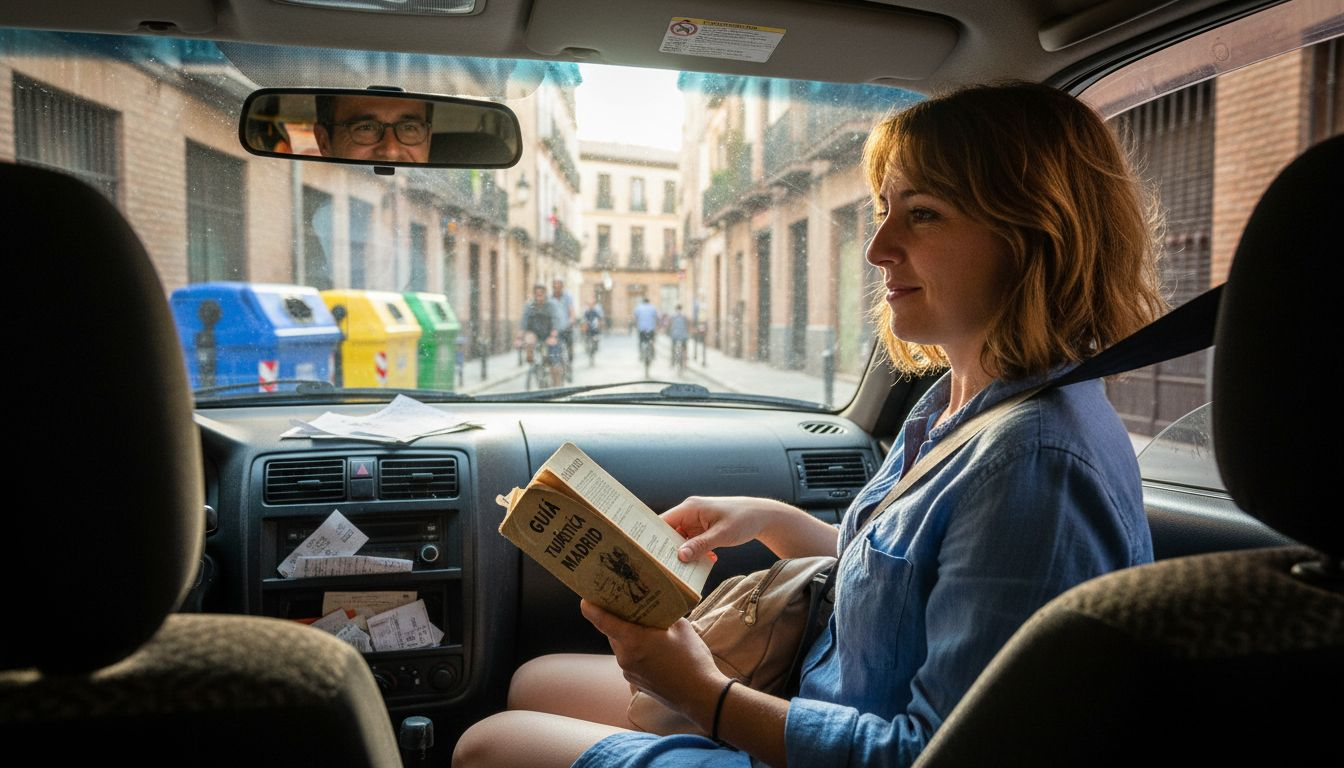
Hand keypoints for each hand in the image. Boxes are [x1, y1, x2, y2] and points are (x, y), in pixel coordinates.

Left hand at [580, 599, 727, 727]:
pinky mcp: (635, 681)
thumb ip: (664, 615)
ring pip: (621, 646)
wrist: (700, 695)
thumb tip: (657, 609)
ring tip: (647, 626)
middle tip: (628, 605)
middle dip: (618, 619)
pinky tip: (654, 648)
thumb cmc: (692, 659)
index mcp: (633, 640)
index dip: (592, 608)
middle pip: (612, 632)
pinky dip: (636, 650)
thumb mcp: (681, 627)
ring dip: (629, 635)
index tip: (586, 599)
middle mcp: (625, 657)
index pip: (602, 621)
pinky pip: (629, 659)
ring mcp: (629, 671)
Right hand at [661, 496, 773, 562]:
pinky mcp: (704, 530)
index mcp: (691, 508)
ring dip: (684, 554)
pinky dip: (696, 553)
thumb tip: (680, 556)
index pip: (663, 520)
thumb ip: (700, 545)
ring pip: (681, 540)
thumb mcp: (722, 534)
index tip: (647, 553)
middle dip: (668, 549)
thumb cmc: (744, 519)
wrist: (762, 516)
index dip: (653, 535)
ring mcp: (697, 522)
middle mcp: (690, 513)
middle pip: (669, 532)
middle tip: (665, 567)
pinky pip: (692, 543)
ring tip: (684, 569)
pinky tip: (706, 561)